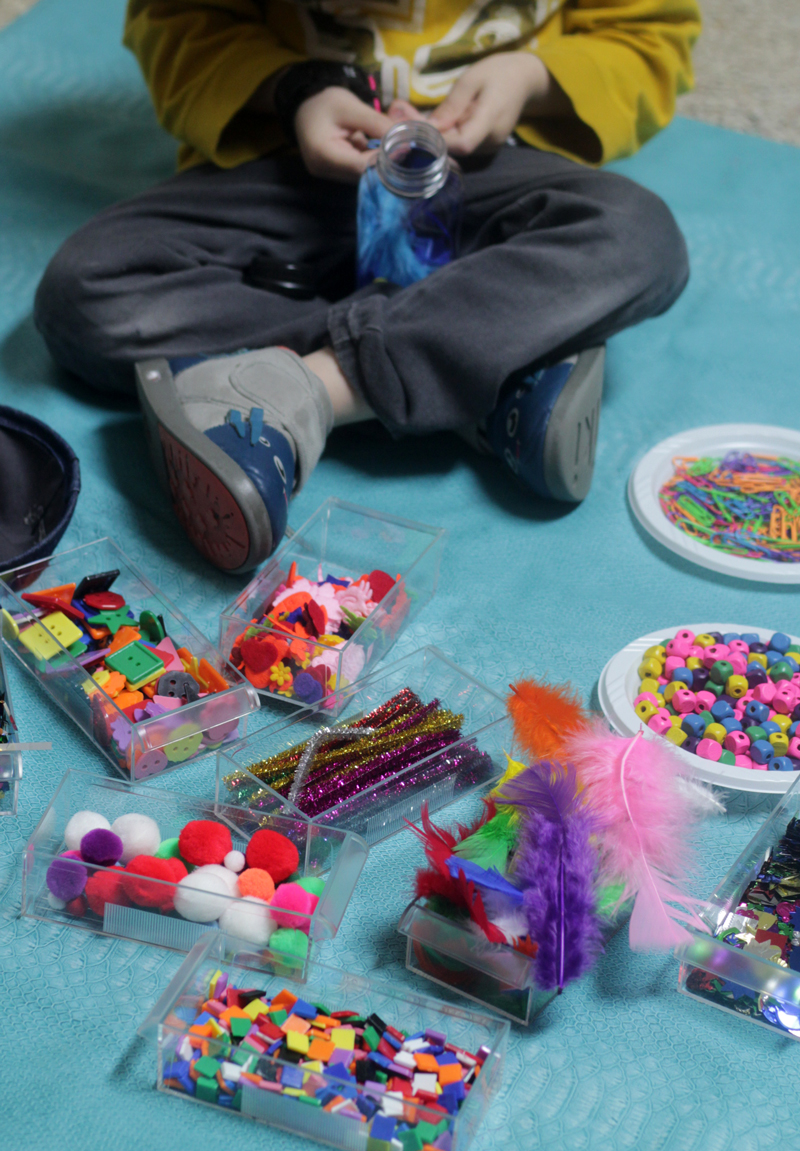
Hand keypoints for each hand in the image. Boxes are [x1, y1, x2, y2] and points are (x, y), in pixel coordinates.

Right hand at [294, 87, 393, 181]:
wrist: (305, 106)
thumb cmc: (325, 102)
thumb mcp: (351, 106)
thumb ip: (376, 123)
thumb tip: (404, 139)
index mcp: (323, 154)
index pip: (361, 166)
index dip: (383, 159)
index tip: (401, 147)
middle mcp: (325, 171)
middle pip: (362, 174)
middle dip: (384, 161)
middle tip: (403, 146)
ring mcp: (329, 174)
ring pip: (363, 174)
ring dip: (378, 161)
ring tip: (392, 145)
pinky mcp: (335, 173)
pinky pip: (358, 171)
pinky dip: (370, 160)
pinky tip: (378, 147)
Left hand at [429, 53, 570, 156]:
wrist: (524, 80)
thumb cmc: (498, 73)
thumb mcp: (471, 79)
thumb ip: (451, 105)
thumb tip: (429, 126)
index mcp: (491, 120)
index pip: (463, 143)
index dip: (438, 140)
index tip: (417, 126)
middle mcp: (491, 141)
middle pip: (455, 148)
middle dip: (430, 135)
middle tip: (407, 116)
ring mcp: (490, 147)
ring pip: (456, 148)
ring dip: (437, 135)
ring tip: (417, 116)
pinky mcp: (486, 147)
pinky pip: (462, 145)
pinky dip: (447, 134)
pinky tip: (439, 120)